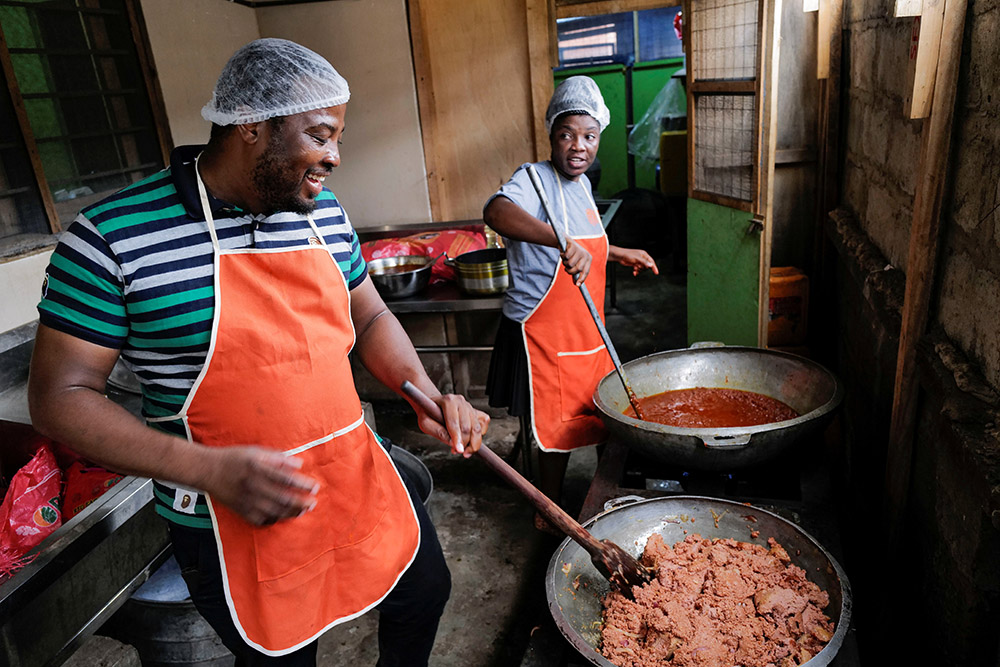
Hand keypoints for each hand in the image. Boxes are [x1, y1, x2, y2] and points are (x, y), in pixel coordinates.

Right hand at [199, 446, 318, 525]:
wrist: (207, 471)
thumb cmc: (234, 458)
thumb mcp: (256, 451)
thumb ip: (278, 458)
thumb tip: (299, 464)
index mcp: (258, 469)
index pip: (286, 479)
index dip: (303, 485)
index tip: (315, 486)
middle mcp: (253, 486)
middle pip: (283, 499)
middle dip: (302, 502)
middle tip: (313, 502)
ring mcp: (247, 501)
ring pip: (275, 512)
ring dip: (292, 513)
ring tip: (303, 510)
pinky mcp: (242, 511)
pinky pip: (262, 520)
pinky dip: (275, 519)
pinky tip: (283, 516)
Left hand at [416, 394, 489, 457]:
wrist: (431, 405)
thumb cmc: (428, 413)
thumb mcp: (425, 423)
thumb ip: (438, 432)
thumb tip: (452, 444)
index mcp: (448, 401)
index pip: (454, 423)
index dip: (457, 439)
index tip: (459, 450)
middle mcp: (460, 402)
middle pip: (468, 427)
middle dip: (464, 443)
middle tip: (458, 451)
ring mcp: (469, 406)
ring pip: (477, 427)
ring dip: (474, 443)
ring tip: (465, 451)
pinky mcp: (475, 411)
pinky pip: (483, 424)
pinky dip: (480, 434)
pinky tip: (471, 439)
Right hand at [561, 238, 592, 284]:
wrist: (564, 241)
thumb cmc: (570, 254)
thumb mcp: (575, 263)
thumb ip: (576, 272)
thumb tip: (577, 284)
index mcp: (588, 259)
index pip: (586, 271)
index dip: (582, 279)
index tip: (577, 285)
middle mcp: (586, 255)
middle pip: (578, 269)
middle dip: (570, 270)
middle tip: (566, 268)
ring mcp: (580, 250)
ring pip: (570, 264)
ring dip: (565, 263)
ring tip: (565, 258)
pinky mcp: (573, 246)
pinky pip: (566, 257)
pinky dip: (562, 256)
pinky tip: (563, 252)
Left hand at [614, 248, 658, 275]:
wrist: (619, 256)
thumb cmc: (627, 254)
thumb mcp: (637, 258)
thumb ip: (644, 262)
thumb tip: (651, 265)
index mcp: (644, 254)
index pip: (651, 261)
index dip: (654, 267)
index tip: (656, 272)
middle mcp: (642, 258)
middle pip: (647, 266)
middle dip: (643, 268)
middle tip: (638, 266)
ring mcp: (638, 261)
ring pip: (642, 268)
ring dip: (639, 270)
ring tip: (635, 268)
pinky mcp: (635, 264)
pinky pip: (638, 269)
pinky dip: (636, 271)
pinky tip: (634, 272)